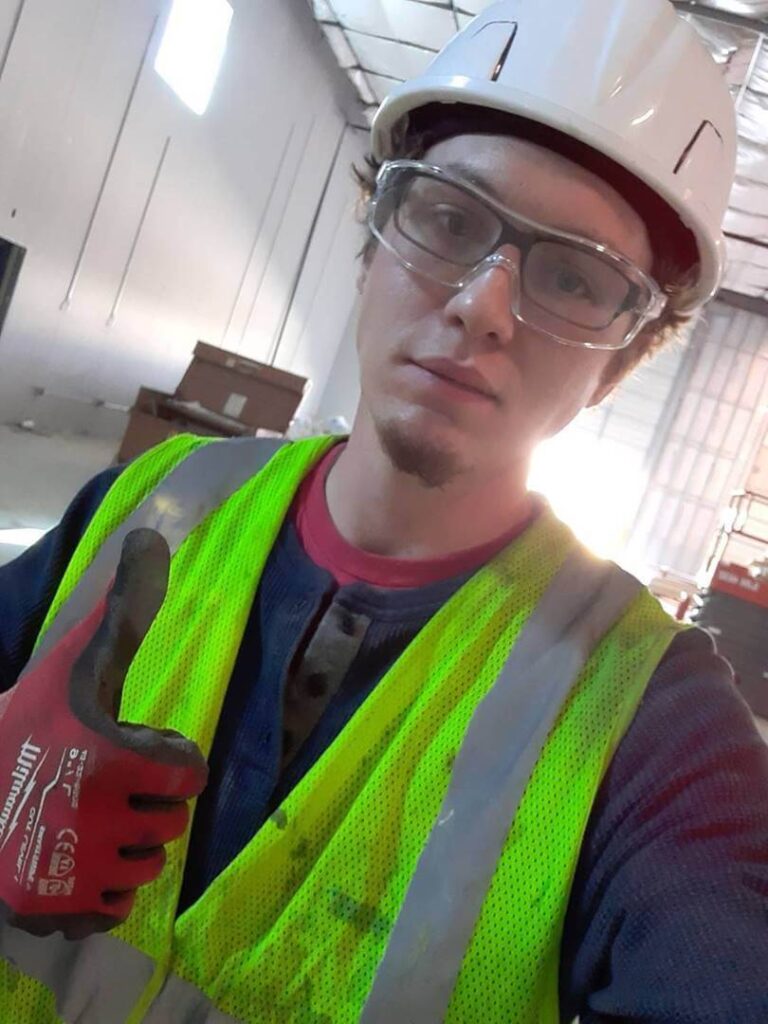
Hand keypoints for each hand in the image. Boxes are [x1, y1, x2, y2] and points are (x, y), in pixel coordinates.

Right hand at [0, 529, 207, 938]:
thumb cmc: (31, 717)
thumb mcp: (79, 661)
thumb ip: (125, 609)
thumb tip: (153, 537)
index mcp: (110, 758)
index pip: (188, 773)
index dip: (167, 757)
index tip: (134, 747)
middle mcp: (93, 820)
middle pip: (172, 823)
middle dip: (151, 801)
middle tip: (111, 783)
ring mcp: (67, 872)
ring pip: (147, 867)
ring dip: (131, 844)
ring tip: (95, 816)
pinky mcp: (46, 909)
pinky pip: (112, 910)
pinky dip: (104, 890)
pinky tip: (81, 858)